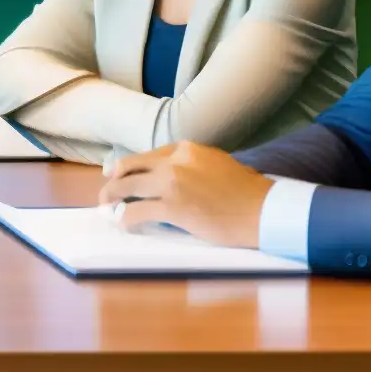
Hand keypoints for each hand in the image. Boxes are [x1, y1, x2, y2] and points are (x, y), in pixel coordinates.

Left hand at [98, 141, 272, 246]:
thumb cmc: (248, 192)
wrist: (264, 210)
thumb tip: (172, 176)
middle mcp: (175, 161)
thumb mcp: (217, 163)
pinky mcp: (172, 206)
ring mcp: (171, 182)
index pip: (149, 155)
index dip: (131, 166)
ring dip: (113, 197)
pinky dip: (126, 217)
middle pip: (132, 167)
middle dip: (114, 179)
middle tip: (106, 190)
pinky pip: (136, 210)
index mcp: (187, 148)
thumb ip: (192, 165)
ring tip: (107, 207)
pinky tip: (124, 223)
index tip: (120, 173)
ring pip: (127, 186)